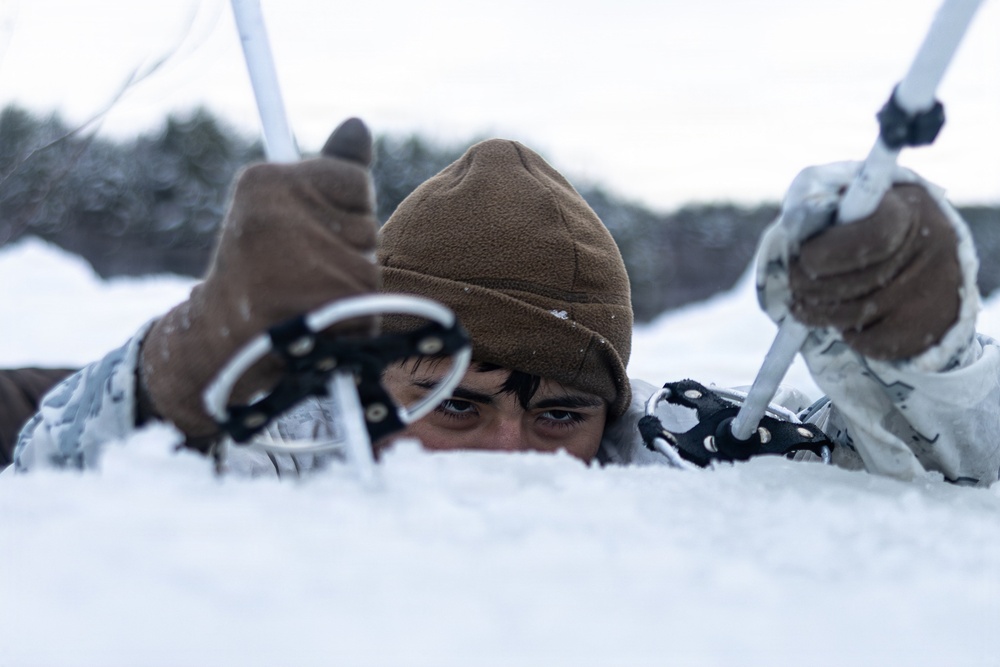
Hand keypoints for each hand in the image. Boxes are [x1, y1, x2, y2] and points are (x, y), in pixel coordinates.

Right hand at [139, 118, 378, 442]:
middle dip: (347, 253)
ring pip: (368, 267)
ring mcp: (302, 260)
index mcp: (264, 182)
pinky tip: (315, 328)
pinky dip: (352, 324)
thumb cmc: (259, 272)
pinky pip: (369, 309)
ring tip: (304, 301)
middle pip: (367, 225)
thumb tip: (359, 125)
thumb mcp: (282, 211)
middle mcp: (278, 215)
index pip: (355, 182)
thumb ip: (329, 171)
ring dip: (349, 290)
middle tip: (299, 275)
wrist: (221, 349)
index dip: (341, 215)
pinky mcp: (324, 307)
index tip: (303, 237)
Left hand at [784, 174, 961, 360]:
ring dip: (820, 313)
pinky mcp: (931, 324)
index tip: (802, 257)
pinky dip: (850, 337)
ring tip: (805, 303)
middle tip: (795, 283)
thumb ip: (821, 207)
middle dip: (811, 287)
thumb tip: (792, 232)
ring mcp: (934, 292)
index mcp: (907, 212)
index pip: (868, 240)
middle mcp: (929, 251)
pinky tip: (842, 322)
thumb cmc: (871, 216)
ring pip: (857, 316)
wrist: (928, 242)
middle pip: (855, 284)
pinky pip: (876, 344)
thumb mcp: (851, 195)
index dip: (824, 254)